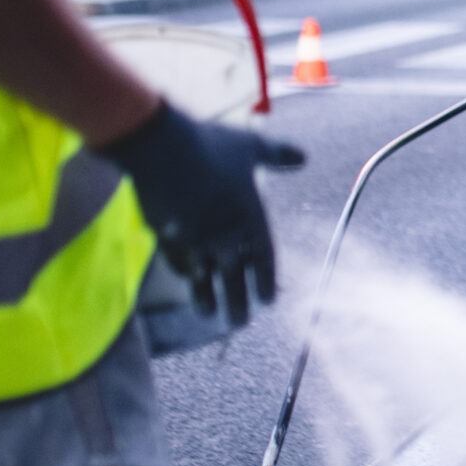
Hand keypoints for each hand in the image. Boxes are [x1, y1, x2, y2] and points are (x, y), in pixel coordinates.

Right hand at [99, 103, 304, 324]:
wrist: (161, 148)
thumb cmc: (210, 144)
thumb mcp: (251, 147)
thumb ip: (278, 156)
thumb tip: (304, 157)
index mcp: (250, 215)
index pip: (264, 258)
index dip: (266, 280)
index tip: (268, 301)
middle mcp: (225, 234)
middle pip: (235, 277)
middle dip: (238, 301)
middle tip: (240, 321)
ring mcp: (195, 239)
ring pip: (205, 279)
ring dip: (208, 298)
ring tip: (211, 314)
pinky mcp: (167, 237)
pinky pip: (180, 264)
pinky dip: (186, 275)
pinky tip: (189, 282)